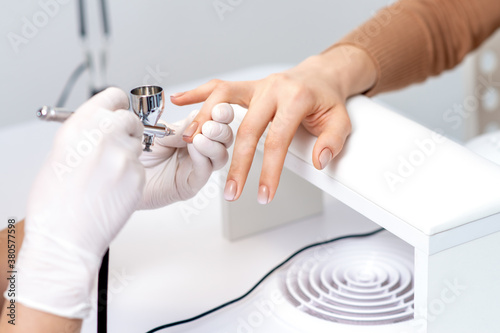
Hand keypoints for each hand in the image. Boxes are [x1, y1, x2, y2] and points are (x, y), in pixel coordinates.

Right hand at [15, 88, 144, 317]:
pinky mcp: (139, 176)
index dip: (116, 105)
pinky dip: (131, 175)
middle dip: (126, 130)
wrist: (65, 237)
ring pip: (139, 145)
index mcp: (82, 124)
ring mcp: (125, 156)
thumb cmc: (55, 202)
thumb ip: (84, 133)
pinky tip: (114, 189)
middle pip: (131, 119)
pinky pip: (140, 168)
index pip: (113, 96)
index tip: (118, 110)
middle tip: (115, 146)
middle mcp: (106, 135)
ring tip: (107, 175)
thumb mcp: (60, 154)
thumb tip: (98, 125)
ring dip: (128, 154)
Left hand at [139, 103, 233, 209]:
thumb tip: (201, 118)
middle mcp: (197, 150)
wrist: (117, 173)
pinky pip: (205, 170)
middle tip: (216, 117)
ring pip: (220, 155)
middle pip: (224, 137)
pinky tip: (196, 145)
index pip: (213, 120)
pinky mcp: (190, 184)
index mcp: (190, 132)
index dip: (219, 112)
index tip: (218, 105)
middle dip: (222, 126)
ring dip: (216, 141)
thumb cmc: (133, 153)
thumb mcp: (157, 133)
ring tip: (204, 132)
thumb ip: (180, 128)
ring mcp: (196, 167)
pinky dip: (203, 156)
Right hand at [171, 45, 376, 203]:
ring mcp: (258, 85)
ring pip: (224, 100)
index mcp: (296, 99)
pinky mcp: (248, 86)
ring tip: (192, 145)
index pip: (278, 140)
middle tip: (231, 191)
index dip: (269, 171)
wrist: (321, 75)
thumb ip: (332, 141)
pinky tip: (181, 101)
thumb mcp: (341, 121)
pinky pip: (219, 86)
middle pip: (247, 128)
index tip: (264, 194)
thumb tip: (320, 160)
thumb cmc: (327, 100)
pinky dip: (198, 93)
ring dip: (206, 122)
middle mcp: (273, 89)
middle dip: (237, 164)